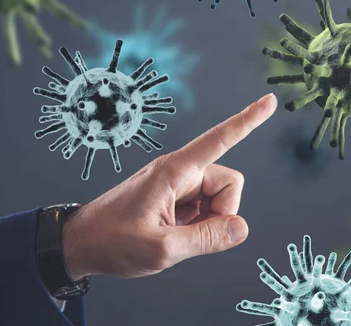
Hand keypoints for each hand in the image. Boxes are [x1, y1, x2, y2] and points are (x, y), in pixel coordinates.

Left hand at [62, 93, 277, 279]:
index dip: (247, 121)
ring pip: (220, 198)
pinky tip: (174, 233)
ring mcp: (178, 185)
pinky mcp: (177, 198)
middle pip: (229, 183)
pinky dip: (199, 224)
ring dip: (209, 221)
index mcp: (175, 171)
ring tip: (177, 235)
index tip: (270, 101)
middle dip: (222, 212)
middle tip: (192, 235)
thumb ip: (206, 238)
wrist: (79, 244)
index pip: (219, 138)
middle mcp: (180, 171)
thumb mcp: (161, 249)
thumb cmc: (111, 242)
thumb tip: (241, 228)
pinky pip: (206, 208)